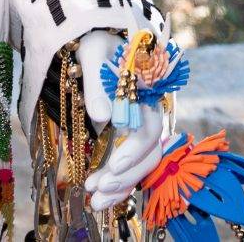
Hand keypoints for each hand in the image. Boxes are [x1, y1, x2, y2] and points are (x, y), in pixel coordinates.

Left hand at [75, 28, 170, 211]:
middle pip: (150, 153)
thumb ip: (97, 85)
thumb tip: (102, 118)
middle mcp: (148, 114)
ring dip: (121, 186)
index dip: (135, 150)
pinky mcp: (127, 139)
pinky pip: (130, 166)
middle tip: (98, 191)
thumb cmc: (96, 43)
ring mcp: (139, 128)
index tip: (113, 167)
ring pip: (142, 165)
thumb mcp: (92, 54)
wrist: (95, 44)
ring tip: (94, 200)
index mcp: (146, 93)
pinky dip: (118, 185)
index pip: (151, 128)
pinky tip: (100, 199)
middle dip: (127, 176)